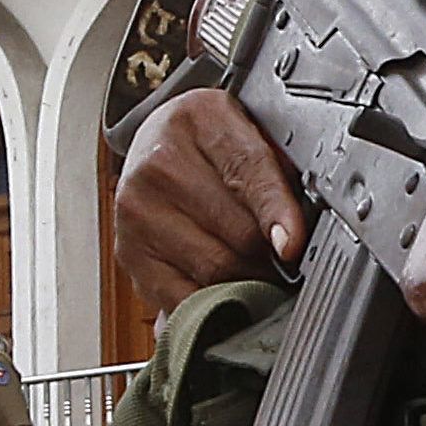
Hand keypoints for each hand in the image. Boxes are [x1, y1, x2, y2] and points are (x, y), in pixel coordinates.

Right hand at [108, 89, 308, 316]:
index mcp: (200, 120)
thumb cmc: (211, 144)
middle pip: (236, 233)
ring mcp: (137, 210)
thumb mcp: (249, 133)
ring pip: (214, 271)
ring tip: (259, 274)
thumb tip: (297, 234)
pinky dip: (212, 306)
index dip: (275, 212)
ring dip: (247, 282)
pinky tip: (225, 293)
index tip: (291, 246)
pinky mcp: (128, 251)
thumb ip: (280, 174)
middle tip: (288, 262)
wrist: (154, 144)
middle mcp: (159, 163)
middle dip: (270, 255)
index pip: (248, 169)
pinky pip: (182, 299)